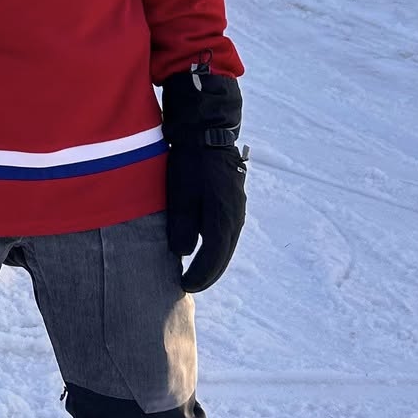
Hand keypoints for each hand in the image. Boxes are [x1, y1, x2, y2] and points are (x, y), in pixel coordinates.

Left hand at [161, 68, 247, 293]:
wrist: (207, 130)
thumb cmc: (189, 162)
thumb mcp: (179, 195)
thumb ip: (181, 228)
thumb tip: (183, 253)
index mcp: (223, 219)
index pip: (213, 259)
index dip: (199, 276)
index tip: (184, 286)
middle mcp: (235, 216)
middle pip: (223, 254)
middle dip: (208, 272)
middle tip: (190, 284)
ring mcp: (237, 206)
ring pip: (227, 242)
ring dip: (213, 258)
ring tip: (197, 269)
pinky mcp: (234, 198)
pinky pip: (226, 229)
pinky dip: (216, 243)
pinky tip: (203, 244)